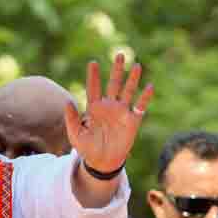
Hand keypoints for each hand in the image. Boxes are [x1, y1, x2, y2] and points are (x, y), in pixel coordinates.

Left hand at [64, 53, 153, 175]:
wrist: (102, 163)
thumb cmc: (87, 148)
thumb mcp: (75, 135)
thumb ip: (72, 119)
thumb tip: (68, 101)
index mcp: (94, 108)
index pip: (93, 88)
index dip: (93, 76)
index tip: (92, 63)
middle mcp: (109, 106)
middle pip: (113, 84)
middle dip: (117, 70)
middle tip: (120, 55)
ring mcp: (121, 112)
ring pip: (128, 91)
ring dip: (132, 79)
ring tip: (137, 65)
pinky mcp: (132, 121)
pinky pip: (140, 107)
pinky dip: (145, 97)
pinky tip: (149, 86)